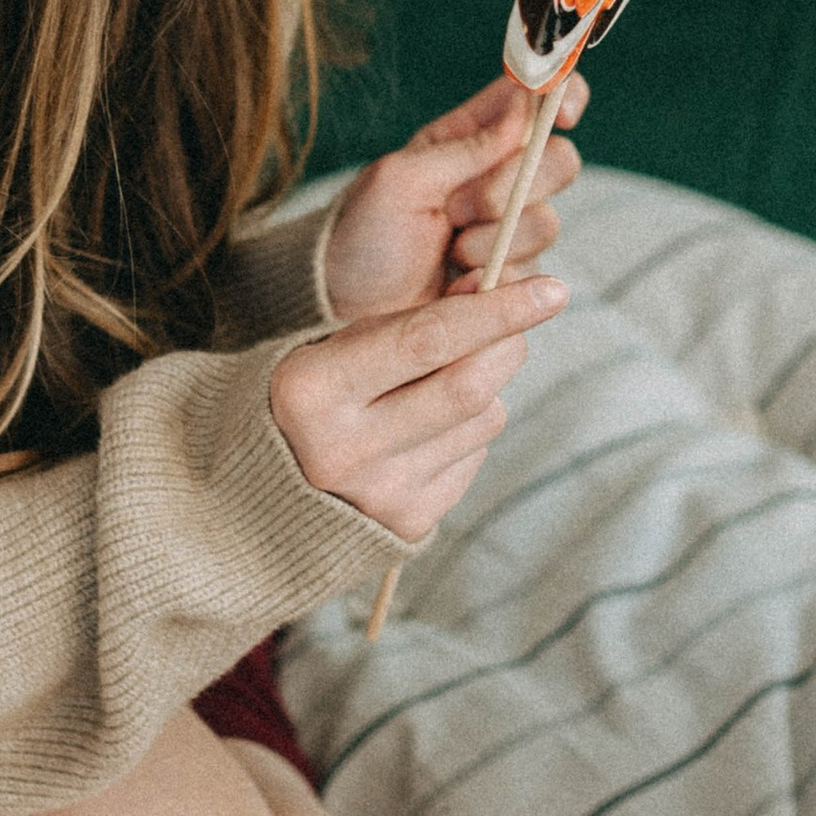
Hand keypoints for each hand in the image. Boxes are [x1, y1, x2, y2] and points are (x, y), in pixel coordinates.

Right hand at [271, 275, 566, 538]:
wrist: (262, 497)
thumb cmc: (313, 397)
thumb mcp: (335, 346)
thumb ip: (412, 324)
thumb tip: (502, 295)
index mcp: (313, 390)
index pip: (428, 340)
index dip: (498, 310)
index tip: (553, 289)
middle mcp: (343, 449)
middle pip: (469, 385)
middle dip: (507, 345)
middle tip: (515, 326)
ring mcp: (378, 494)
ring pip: (483, 420)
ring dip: (487, 387)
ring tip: (444, 383)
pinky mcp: (408, 525)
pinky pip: (475, 458)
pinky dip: (471, 431)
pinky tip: (429, 429)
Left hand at [321, 73, 590, 319]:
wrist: (343, 309)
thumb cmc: (360, 235)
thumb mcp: (401, 179)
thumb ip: (467, 146)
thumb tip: (524, 110)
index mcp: (467, 138)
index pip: (533, 100)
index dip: (560, 96)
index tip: (560, 116)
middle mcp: (495, 178)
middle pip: (559, 160)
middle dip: (515, 187)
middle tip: (458, 209)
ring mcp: (506, 229)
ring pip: (547, 221)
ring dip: (495, 239)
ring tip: (448, 252)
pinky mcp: (509, 276)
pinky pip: (533, 271)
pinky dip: (495, 278)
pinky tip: (456, 283)